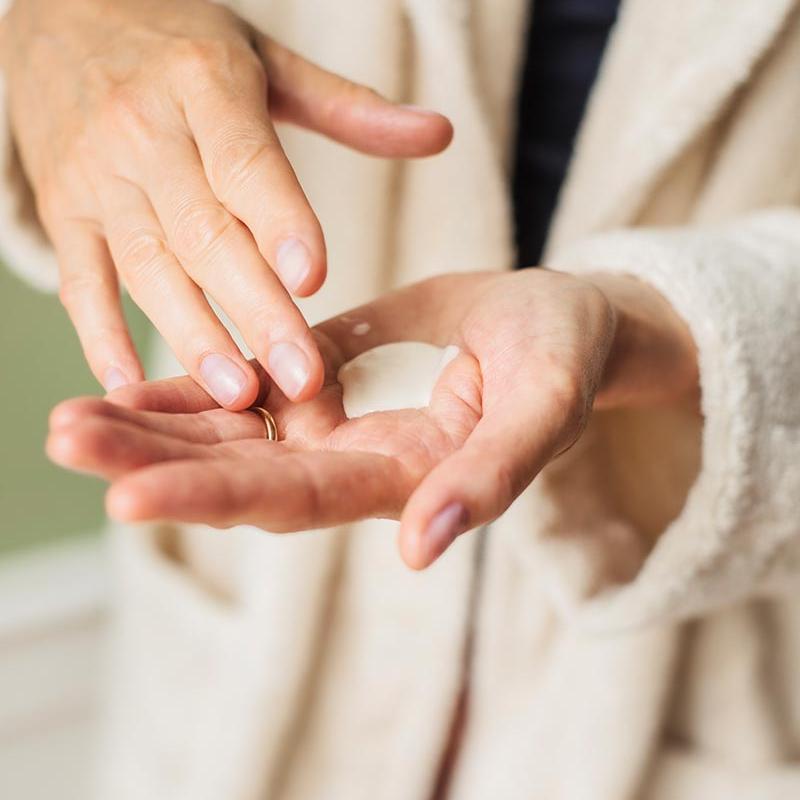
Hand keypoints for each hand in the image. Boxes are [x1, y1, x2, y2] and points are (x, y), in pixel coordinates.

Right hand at [2, 0, 451, 403]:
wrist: (59, 15)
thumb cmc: (182, 46)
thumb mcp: (266, 59)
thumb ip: (350, 108)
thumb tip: (441, 133)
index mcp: (204, 86)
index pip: (248, 161)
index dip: (279, 221)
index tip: (313, 281)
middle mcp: (145, 133)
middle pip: (205, 233)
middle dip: (255, 310)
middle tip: (301, 377)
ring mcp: (96, 178)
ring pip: (148, 267)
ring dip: (192, 336)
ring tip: (239, 394)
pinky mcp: (62, 212)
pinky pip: (80, 281)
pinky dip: (100, 336)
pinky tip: (135, 388)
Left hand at [47, 270, 697, 568]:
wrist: (565, 325)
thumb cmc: (567, 356)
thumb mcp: (544, 406)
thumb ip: (491, 477)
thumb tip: (421, 550)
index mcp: (406, 477)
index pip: (300, 498)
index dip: (218, 498)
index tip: (128, 499)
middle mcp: (359, 465)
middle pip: (244, 477)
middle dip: (151, 464)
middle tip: (62, 441)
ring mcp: (340, 430)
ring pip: (235, 440)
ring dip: (152, 433)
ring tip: (68, 422)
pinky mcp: (331, 390)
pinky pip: (253, 396)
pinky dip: (194, 393)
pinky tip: (133, 388)